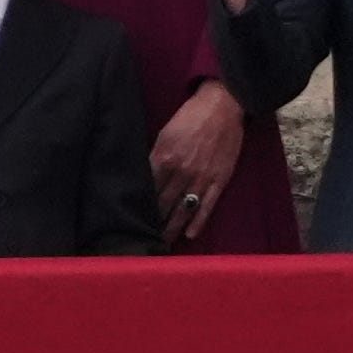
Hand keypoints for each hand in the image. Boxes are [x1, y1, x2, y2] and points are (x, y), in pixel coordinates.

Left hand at [148, 77, 247, 244]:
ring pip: (183, 209)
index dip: (139, 206)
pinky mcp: (219, 179)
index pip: (147, 189)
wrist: (222, 107)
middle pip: (163, 203)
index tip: (131, 220)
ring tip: (162, 244)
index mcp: (163, 159)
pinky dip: (198, 221)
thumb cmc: (189, 118)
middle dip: (153, 222)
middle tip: (143, 240)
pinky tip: (190, 235)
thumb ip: (154, 157)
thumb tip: (143, 176)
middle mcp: (181, 172)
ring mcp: (201, 177)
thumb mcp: (163, 135)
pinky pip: (207, 205)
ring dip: (172, 227)